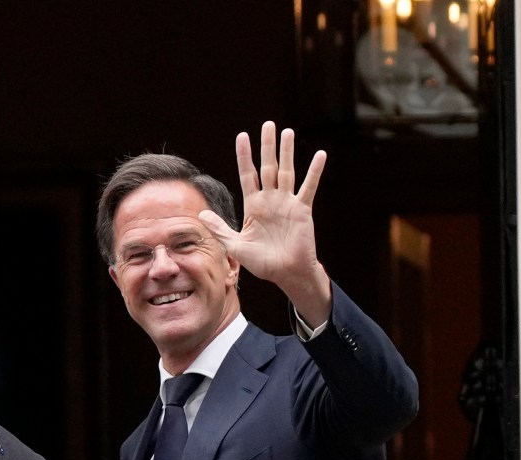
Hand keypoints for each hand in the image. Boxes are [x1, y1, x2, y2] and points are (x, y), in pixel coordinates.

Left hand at [201, 122, 331, 327]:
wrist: (286, 274)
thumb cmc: (262, 263)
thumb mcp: (236, 246)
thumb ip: (220, 229)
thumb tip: (201, 215)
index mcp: (254, 206)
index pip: (247, 174)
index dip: (244, 156)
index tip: (242, 136)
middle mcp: (270, 200)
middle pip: (267, 167)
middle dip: (267, 146)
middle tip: (268, 124)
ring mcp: (287, 203)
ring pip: (286, 171)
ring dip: (287, 152)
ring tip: (288, 131)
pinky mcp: (302, 210)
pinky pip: (309, 187)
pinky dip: (314, 171)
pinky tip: (319, 154)